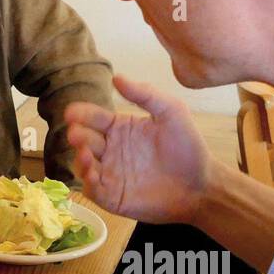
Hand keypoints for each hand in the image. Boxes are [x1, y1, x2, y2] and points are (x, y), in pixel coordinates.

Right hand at [65, 73, 213, 224]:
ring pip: (84, 164)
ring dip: (79, 158)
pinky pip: (92, 189)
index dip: (81, 114)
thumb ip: (145, 94)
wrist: (201, 186)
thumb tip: (116, 77)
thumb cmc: (187, 148)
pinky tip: (93, 173)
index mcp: (119, 127)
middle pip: (84, 140)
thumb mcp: (171, 112)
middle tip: (75, 134)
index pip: (94, 117)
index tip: (72, 112)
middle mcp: (110, 149)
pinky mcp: (112, 196)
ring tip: (84, 152)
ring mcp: (109, 173)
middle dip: (76, 135)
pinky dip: (87, 181)